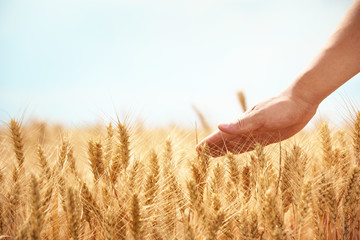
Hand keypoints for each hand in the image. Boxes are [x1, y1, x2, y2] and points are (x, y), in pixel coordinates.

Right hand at [195, 92, 317, 156]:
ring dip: (224, 149)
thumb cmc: (281, 107)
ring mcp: (256, 133)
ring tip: (213, 155)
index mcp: (243, 124)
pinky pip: (250, 145)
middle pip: (226, 141)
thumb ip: (241, 124)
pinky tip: (237, 151)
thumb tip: (219, 126)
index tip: (197, 150)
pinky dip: (240, 149)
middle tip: (201, 156)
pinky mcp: (267, 137)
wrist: (302, 101)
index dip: (209, 143)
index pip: (221, 136)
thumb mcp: (260, 116)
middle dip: (214, 147)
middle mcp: (247, 129)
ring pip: (236, 144)